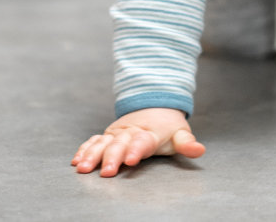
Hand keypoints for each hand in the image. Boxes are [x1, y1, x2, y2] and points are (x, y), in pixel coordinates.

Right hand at [71, 107, 204, 176]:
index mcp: (149, 133)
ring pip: (103, 143)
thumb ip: (187, 143)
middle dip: (112, 157)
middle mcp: (131, 132)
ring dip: (92, 155)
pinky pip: (94, 141)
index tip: (131, 160)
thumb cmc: (167, 126)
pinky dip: (85, 149)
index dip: (136, 150)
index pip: (143, 141)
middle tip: (107, 171)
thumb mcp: (181, 133)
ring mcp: (117, 133)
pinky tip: (76, 160)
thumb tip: (200, 150)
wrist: (155, 105)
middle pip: (120, 144)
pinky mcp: (108, 134)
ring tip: (83, 168)